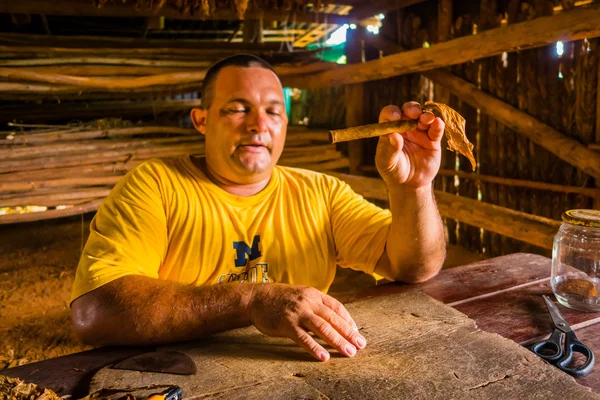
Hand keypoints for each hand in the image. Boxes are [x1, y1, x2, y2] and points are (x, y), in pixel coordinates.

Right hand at [248, 283, 365, 361]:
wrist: (256, 298)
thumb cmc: (280, 299)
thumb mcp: (302, 295)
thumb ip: (317, 304)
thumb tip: (333, 319)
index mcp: (314, 294)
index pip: (337, 307)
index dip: (348, 320)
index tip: (356, 332)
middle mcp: (308, 302)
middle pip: (333, 319)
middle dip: (349, 333)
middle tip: (360, 345)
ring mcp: (298, 313)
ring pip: (322, 328)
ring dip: (337, 341)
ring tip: (349, 352)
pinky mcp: (286, 324)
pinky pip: (303, 337)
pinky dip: (314, 347)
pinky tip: (323, 357)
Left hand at [375, 101, 444, 188]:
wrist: (409, 184)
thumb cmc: (393, 171)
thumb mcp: (387, 163)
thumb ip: (390, 150)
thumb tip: (394, 136)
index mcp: (391, 129)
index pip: (390, 114)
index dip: (392, 112)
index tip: (395, 117)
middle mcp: (405, 127)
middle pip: (409, 110)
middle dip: (412, 108)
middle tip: (413, 113)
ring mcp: (420, 132)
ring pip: (424, 117)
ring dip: (426, 115)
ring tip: (426, 119)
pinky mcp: (433, 140)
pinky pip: (436, 129)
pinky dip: (438, 125)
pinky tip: (438, 123)